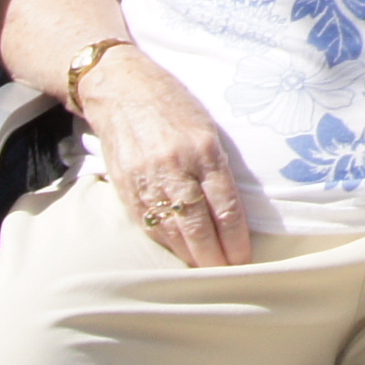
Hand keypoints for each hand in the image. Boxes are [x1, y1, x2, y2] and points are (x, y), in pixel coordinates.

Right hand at [78, 44, 252, 268]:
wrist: (119, 88)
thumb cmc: (171, 105)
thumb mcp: (205, 127)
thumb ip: (217, 165)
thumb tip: (233, 209)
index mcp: (204, 148)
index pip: (225, 204)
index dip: (235, 238)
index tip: (245, 258)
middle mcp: (176, 165)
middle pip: (199, 223)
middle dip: (215, 256)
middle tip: (228, 275)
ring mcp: (148, 178)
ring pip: (173, 229)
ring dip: (191, 256)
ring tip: (206, 274)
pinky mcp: (125, 185)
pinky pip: (149, 223)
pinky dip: (165, 242)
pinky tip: (177, 255)